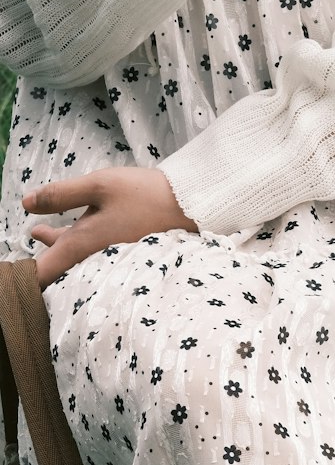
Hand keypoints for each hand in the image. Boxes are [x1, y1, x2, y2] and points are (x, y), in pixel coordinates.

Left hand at [24, 168, 196, 288]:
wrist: (188, 208)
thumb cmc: (143, 195)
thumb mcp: (98, 186)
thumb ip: (60, 195)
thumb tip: (26, 204)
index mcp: (83, 245)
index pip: (42, 273)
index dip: (21, 278)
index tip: (9, 278)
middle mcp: (94, 259)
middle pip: (55, 269)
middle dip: (36, 260)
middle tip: (24, 251)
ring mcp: (107, 258)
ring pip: (72, 258)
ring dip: (54, 244)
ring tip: (38, 232)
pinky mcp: (119, 253)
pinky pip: (89, 254)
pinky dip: (73, 243)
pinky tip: (66, 230)